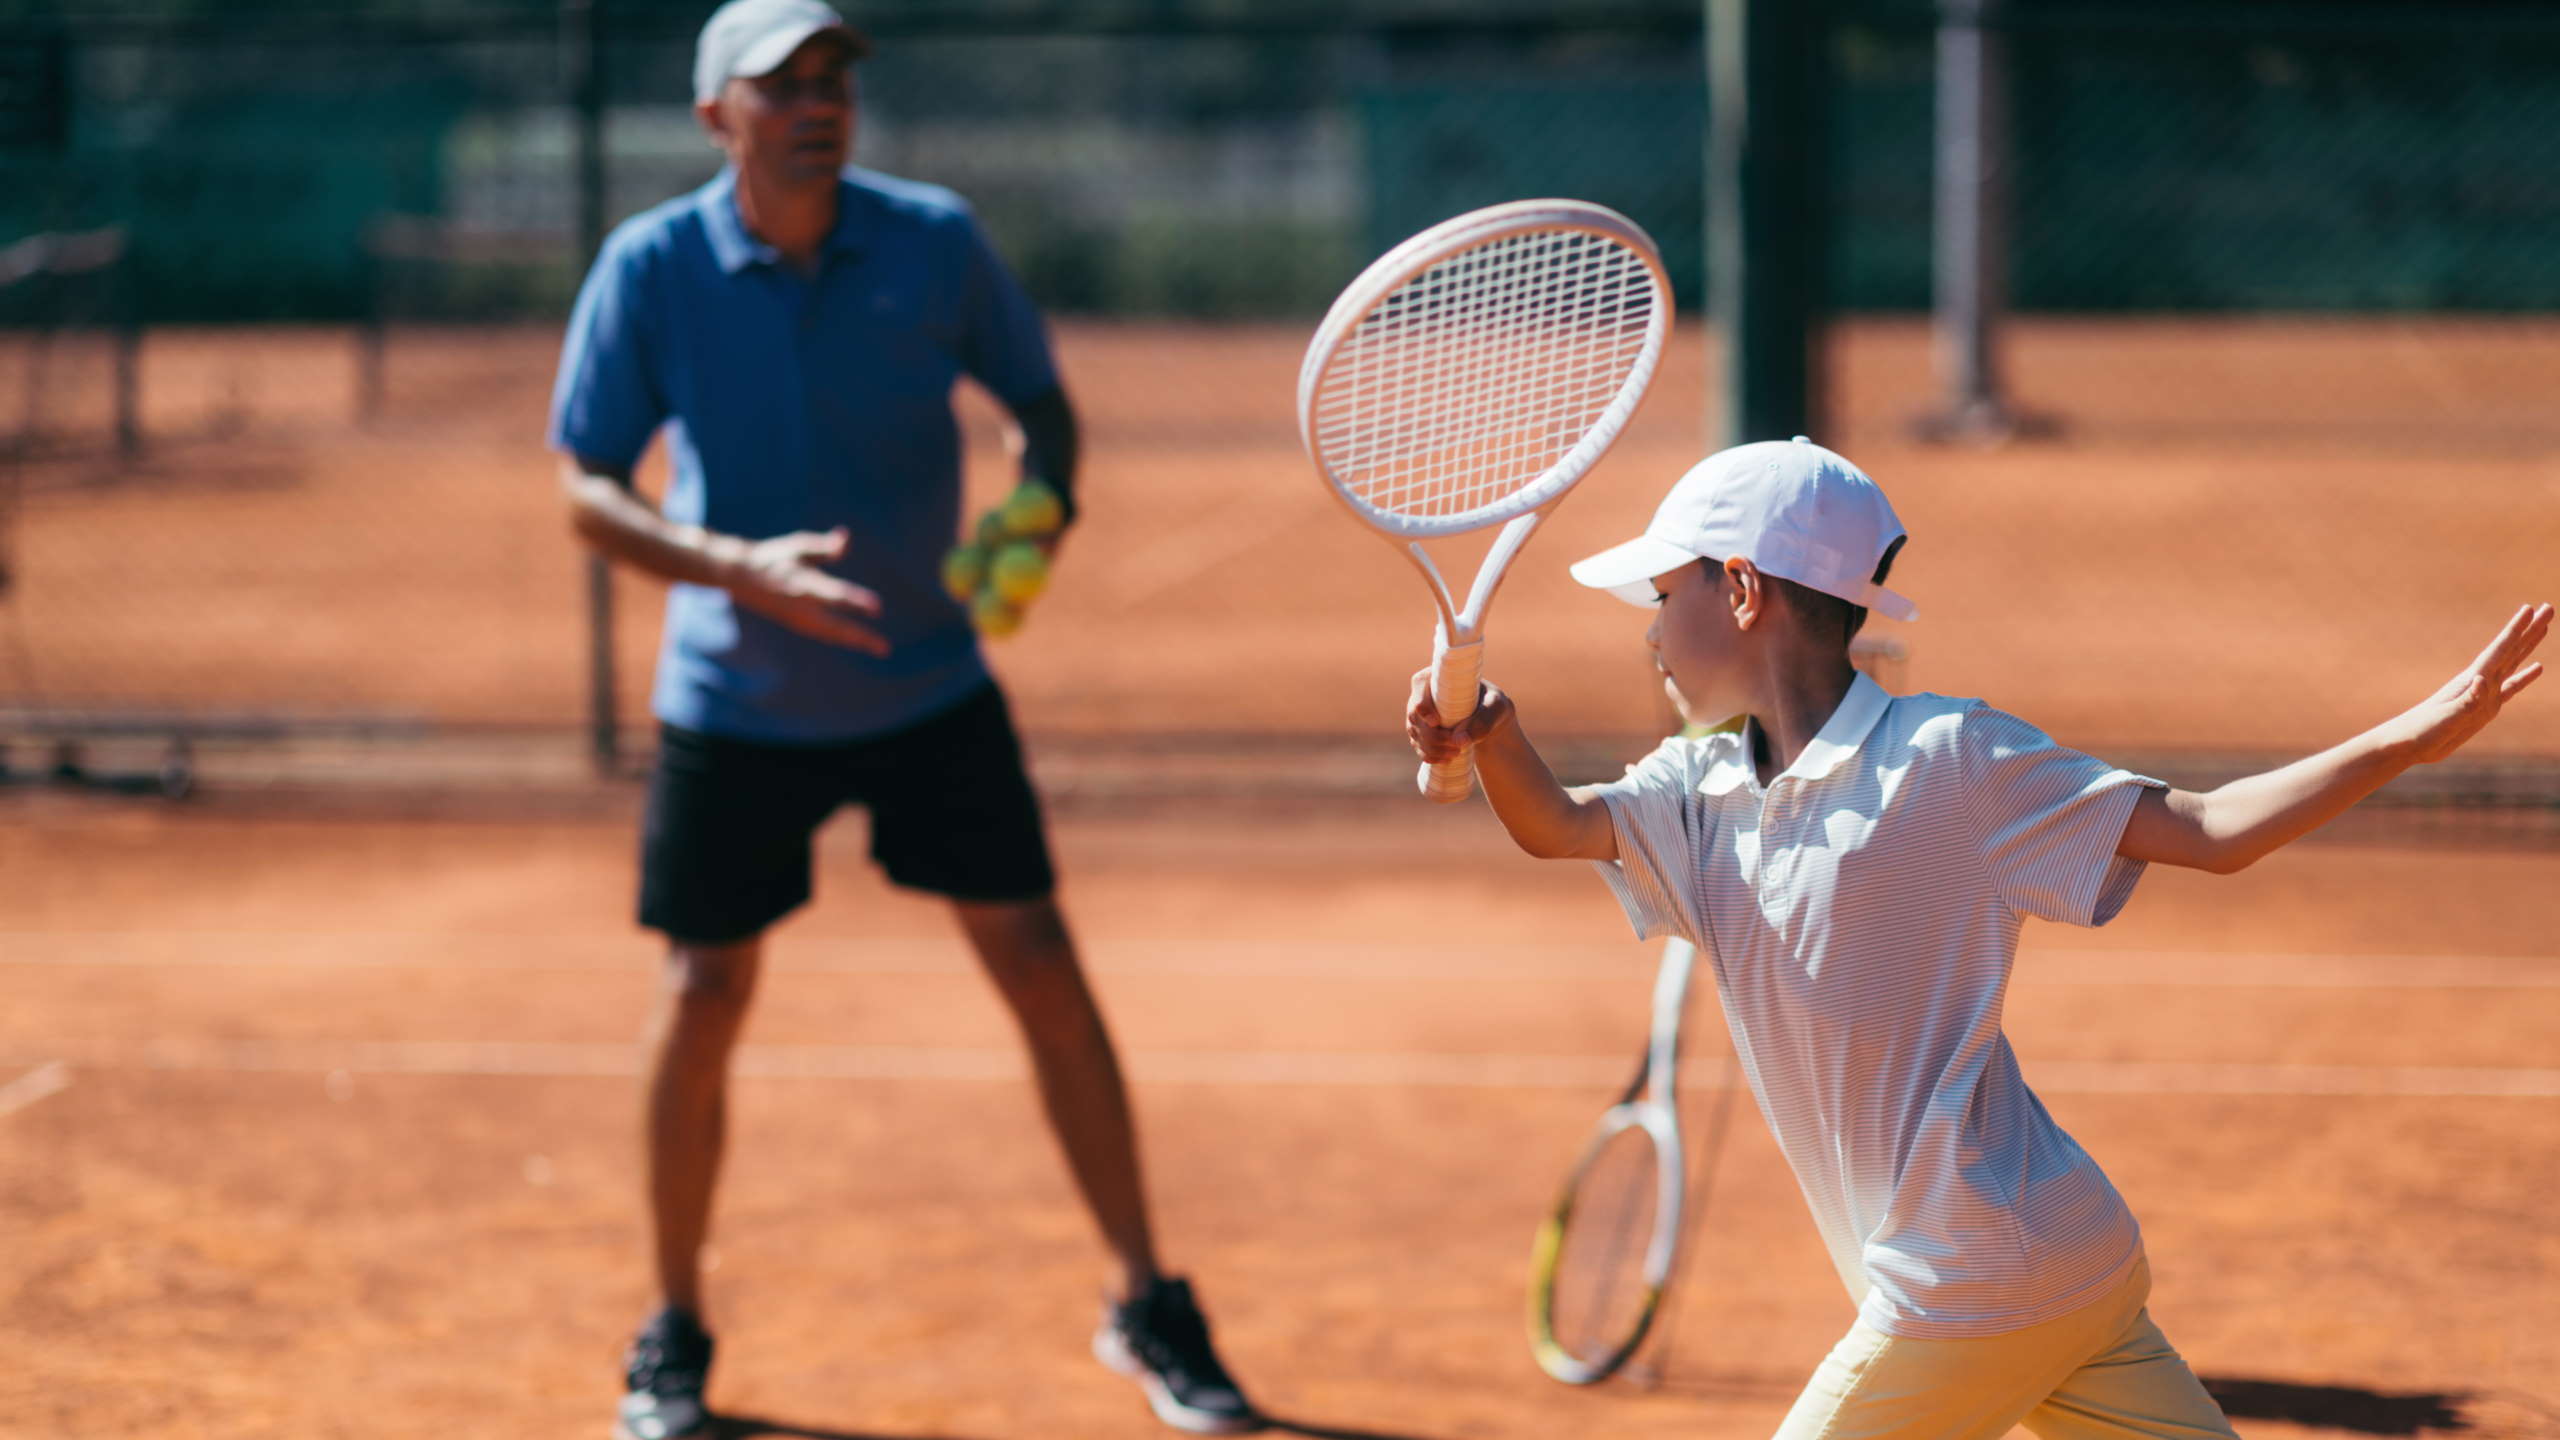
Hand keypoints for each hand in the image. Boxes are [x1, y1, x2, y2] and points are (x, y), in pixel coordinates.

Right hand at [724, 528, 889, 655]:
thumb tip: (845, 537)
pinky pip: (823, 634)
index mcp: (801, 585)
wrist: (739, 576)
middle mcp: (801, 607)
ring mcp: (797, 618)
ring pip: (831, 634)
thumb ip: (822, 546)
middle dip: (861, 637)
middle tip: (884, 648)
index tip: (877, 608)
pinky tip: (856, 641)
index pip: (835, 596)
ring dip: (855, 641)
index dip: (856, 602)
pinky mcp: (794, 623)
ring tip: (878, 647)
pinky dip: (840, 638)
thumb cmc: (772, 557)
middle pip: (836, 626)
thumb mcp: (796, 547)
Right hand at [1406, 668, 1514, 762]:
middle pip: (1415, 716)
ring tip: (1456, 753)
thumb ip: (1482, 721)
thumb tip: (1459, 741)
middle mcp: (1422, 693)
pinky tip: (1446, 760)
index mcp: (1437, 676)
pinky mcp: (1421, 731)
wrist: (1489, 717)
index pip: (1419, 685)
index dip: (1422, 706)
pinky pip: (1418, 746)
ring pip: (1416, 734)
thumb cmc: (1492, 704)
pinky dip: (1430, 756)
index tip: (1436, 722)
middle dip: (1433, 736)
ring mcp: (1419, 714)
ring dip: (1433, 748)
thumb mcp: (1495, 707)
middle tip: (1456, 746)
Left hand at [2389, 602, 2549, 763]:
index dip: (2515, 630)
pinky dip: (2525, 677)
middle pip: (2511, 650)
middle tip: (2547, 607)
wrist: (2407, 744)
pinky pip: (2511, 688)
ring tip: (2544, 627)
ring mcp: (2484, 694)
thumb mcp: (2446, 718)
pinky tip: (2537, 668)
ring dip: (2528, 645)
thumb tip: (2482, 680)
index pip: (2499, 650)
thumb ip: (2466, 701)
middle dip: (2529, 630)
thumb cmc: (2422, 730)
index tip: (2530, 608)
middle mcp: (2480, 681)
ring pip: (2513, 663)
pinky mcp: (2485, 708)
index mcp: (2472, 680)